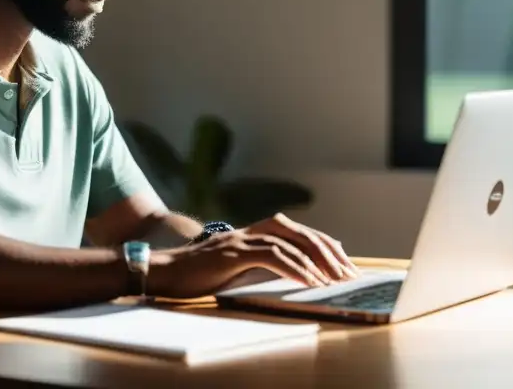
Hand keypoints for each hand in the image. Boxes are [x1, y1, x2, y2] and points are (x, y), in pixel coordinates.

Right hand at [148, 214, 356, 299]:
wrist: (164, 272)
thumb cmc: (198, 275)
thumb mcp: (236, 268)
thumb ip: (259, 265)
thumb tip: (292, 276)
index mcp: (254, 232)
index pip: (299, 233)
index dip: (324, 246)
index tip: (345, 264)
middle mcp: (251, 230)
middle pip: (300, 232)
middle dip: (328, 252)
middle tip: (348, 273)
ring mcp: (242, 238)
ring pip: (289, 241)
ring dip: (315, 261)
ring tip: (334, 280)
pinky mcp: (233, 252)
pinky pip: (271, 255)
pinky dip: (294, 268)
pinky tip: (309, 281)